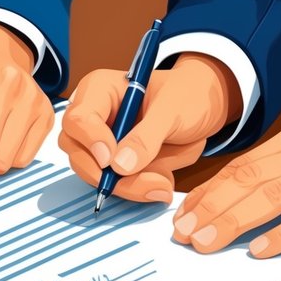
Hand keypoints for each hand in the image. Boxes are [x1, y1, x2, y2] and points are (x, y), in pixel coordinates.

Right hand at [59, 54, 239, 201]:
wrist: (202, 109)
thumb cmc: (186, 96)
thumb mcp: (173, 110)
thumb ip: (147, 136)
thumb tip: (119, 165)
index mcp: (99, 90)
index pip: (78, 119)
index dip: (92, 142)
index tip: (112, 160)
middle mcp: (92, 117)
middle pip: (78, 152)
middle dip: (109, 175)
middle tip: (148, 182)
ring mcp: (99, 143)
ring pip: (94, 175)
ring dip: (128, 186)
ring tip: (162, 183)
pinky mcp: (111, 164)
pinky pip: (114, 185)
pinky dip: (137, 189)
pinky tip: (161, 181)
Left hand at [173, 114, 280, 256]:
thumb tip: (243, 190)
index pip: (244, 164)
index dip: (210, 190)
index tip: (185, 211)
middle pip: (249, 179)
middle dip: (210, 207)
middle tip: (184, 231)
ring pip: (272, 197)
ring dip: (234, 222)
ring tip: (208, 242)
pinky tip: (260, 250)